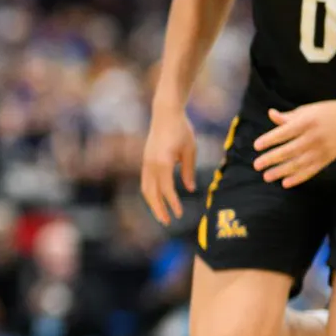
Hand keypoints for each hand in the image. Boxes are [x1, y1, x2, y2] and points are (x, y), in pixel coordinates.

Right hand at [140, 106, 196, 224]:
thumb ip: (189, 171)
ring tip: (161, 214)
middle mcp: (151, 164)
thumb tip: (190, 189)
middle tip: (167, 222)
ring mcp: (145, 162)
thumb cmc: (181, 129)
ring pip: (146, 188)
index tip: (179, 214)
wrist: (165, 113)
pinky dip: (150, 193)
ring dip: (152, 203)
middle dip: (158, 209)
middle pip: (152, 192)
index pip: (166, 189)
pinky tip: (158, 199)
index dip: (173, 203)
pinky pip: (145, 181)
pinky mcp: (145, 160)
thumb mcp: (190, 150)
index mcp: (163, 162)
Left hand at [252, 101, 335, 187]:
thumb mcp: (306, 110)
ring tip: (266, 177)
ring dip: (281, 172)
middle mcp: (314, 137)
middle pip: (289, 150)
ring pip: (298, 164)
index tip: (256, 146)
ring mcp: (321, 150)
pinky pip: (311, 171)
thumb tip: (270, 114)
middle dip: (271, 159)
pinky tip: (285, 183)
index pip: (284, 132)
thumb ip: (288, 116)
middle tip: (256, 165)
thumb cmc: (324, 112)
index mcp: (307, 122)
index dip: (269, 140)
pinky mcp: (327, 159)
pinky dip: (298, 178)